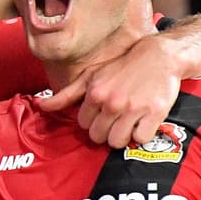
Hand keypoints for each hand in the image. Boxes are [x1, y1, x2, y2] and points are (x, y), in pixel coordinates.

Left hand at [38, 27, 180, 146]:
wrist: (160, 57)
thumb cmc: (122, 68)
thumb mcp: (91, 77)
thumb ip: (66, 95)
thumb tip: (40, 106)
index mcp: (95, 93)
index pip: (84, 125)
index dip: (93, 120)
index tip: (103, 112)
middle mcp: (112, 102)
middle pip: (98, 137)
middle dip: (106, 130)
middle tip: (117, 118)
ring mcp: (133, 108)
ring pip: (117, 142)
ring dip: (123, 136)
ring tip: (129, 122)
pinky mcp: (154, 113)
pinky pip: (141, 139)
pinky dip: (142, 134)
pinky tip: (143, 121)